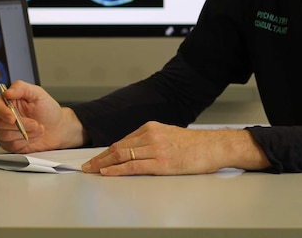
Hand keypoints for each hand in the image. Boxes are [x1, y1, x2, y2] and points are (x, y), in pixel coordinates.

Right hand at [0, 80, 86, 152]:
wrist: (57, 128)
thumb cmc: (48, 110)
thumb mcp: (38, 94)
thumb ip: (21, 88)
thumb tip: (7, 92)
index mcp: (9, 102)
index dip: (2, 112)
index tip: (13, 117)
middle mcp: (6, 116)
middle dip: (20, 124)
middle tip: (35, 123)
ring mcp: (7, 130)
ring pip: (4, 135)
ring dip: (24, 133)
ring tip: (37, 129)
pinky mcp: (10, 143)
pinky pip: (10, 145)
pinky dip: (23, 142)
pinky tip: (32, 137)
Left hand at [81, 122, 269, 175]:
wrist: (214, 146)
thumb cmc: (194, 145)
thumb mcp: (169, 136)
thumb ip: (152, 141)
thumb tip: (135, 151)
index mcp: (151, 128)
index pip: (122, 141)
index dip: (106, 152)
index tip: (96, 159)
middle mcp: (150, 135)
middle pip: (118, 147)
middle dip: (100, 158)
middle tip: (87, 166)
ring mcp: (155, 149)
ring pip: (122, 156)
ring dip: (104, 164)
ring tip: (92, 171)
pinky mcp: (162, 163)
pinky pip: (134, 166)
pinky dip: (118, 170)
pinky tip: (108, 173)